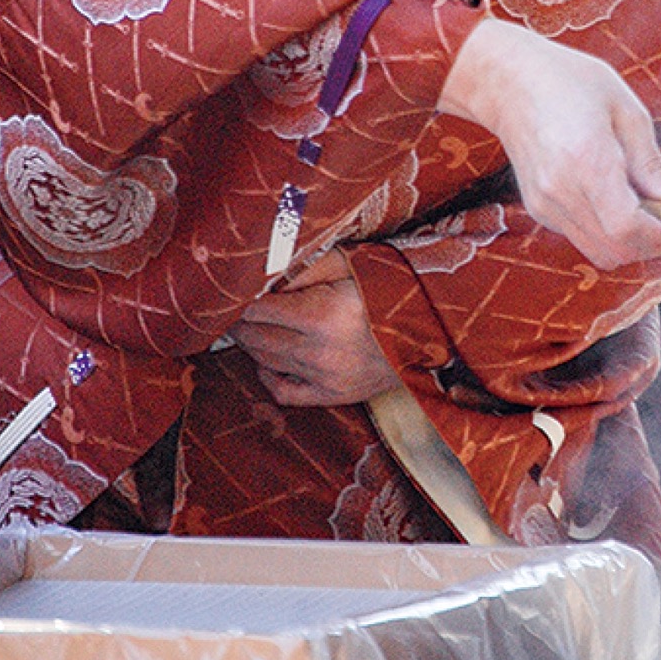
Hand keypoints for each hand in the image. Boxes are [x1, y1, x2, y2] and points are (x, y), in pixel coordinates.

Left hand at [230, 249, 398, 406]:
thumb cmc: (387, 289)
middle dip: (237, 322)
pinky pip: (283, 392)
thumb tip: (263, 273)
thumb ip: (303, 266)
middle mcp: (319, 351)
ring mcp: (325, 378)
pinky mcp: (333, 395)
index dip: (239, 299)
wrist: (428, 329)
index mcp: (321, 315)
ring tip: (249, 325)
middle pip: (254, 338)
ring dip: (251, 343)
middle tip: (232, 307)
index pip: (256, 310)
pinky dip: (267, 376)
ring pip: (264, 362)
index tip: (233, 290)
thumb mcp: (348, 264)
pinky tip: (266, 360)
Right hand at [438, 16, 660, 269]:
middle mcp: (561, 190)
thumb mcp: (626, 111)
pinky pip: (583, 238)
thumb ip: (653, 165)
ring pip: (600, 253)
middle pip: (616, 250)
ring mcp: (545, 204)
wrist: (509, 82)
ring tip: (650, 211)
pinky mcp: (539, 209)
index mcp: (586, 160)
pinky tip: (618, 201)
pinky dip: (608, 233)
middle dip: (654, 244)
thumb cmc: (570, 83)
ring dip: (632, 243)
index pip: (627, 227)